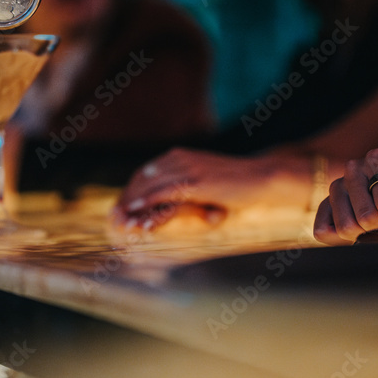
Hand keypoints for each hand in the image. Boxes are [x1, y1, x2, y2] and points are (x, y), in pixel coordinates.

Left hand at [113, 148, 307, 230]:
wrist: (261, 178)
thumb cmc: (236, 185)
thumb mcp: (205, 185)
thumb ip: (185, 193)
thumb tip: (163, 209)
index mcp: (179, 156)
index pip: (145, 173)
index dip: (131, 191)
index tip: (122, 208)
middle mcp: (179, 158)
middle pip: (142, 179)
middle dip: (127, 199)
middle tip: (115, 218)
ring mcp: (186, 168)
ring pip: (150, 187)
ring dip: (134, 206)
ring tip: (123, 222)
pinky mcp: (195, 182)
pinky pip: (164, 193)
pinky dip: (148, 203)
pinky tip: (137, 212)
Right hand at [314, 148, 377, 243]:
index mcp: (377, 159)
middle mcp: (352, 168)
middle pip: (364, 218)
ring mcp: (336, 187)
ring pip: (345, 227)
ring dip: (365, 235)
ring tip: (376, 224)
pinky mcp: (325, 204)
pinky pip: (323, 231)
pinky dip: (341, 240)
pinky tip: (358, 231)